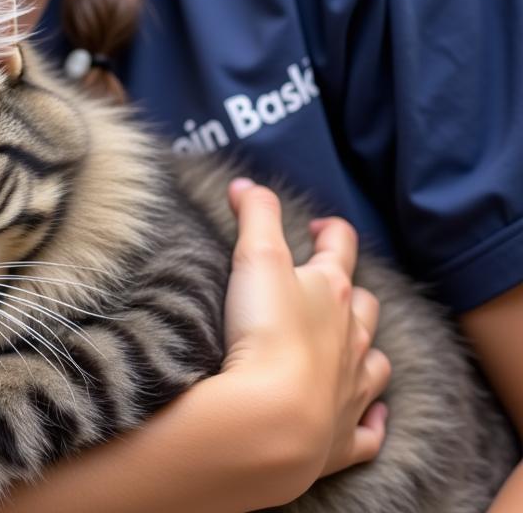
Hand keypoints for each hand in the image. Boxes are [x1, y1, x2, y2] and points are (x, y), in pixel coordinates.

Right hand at [221, 179, 390, 482]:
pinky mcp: (344, 436)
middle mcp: (351, 337)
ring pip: (374, 362)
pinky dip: (373, 419)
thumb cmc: (267, 330)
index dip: (331, 232)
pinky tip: (373, 414)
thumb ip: (254, 214)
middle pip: (363, 305)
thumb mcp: (257, 257)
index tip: (318, 228)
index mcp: (332, 291)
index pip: (340, 248)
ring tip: (353, 342)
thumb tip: (246, 184)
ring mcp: (352, 388)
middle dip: (351, 290)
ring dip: (366, 349)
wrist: (275, 419)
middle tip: (330, 283)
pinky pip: (370, 429)